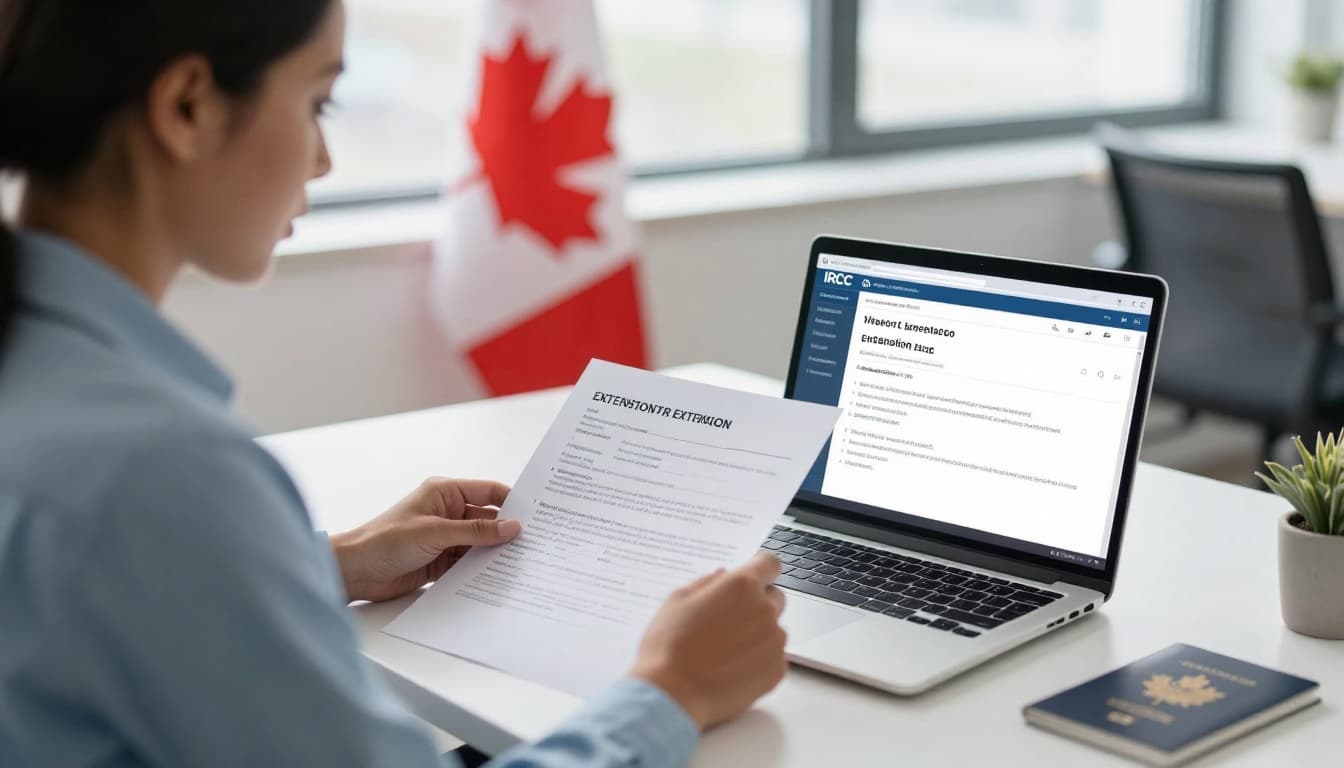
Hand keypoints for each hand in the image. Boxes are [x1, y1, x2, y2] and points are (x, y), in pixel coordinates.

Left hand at [330, 477, 517, 602]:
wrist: (355, 571)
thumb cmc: (384, 540)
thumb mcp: (435, 532)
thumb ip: (475, 531)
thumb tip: (511, 527)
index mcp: (444, 493)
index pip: (488, 492)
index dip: (512, 501)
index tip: (536, 514)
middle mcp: (447, 513)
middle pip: (487, 519)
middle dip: (507, 530)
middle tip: (535, 542)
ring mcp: (445, 538)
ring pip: (480, 543)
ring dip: (495, 553)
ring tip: (522, 562)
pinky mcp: (441, 561)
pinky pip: (469, 563)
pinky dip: (481, 569)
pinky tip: (498, 576)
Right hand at [630, 553, 787, 730]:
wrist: (672, 694)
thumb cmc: (669, 647)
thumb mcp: (678, 600)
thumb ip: (706, 582)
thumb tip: (722, 576)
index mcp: (742, 586)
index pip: (769, 564)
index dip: (760, 570)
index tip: (753, 578)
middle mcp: (765, 610)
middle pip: (774, 597)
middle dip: (757, 603)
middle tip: (728, 621)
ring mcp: (774, 642)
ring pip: (773, 629)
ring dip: (757, 633)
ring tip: (724, 651)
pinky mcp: (777, 670)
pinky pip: (774, 657)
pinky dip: (758, 660)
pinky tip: (731, 668)